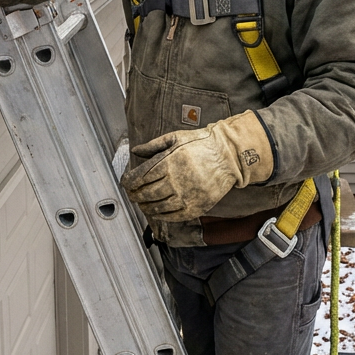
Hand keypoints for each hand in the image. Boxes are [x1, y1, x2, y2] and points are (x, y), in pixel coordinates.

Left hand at [120, 111, 273, 221]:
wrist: (228, 156)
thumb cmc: (202, 144)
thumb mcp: (175, 138)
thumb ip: (153, 146)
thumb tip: (135, 151)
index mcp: (168, 162)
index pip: (139, 178)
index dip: (128, 182)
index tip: (125, 182)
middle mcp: (176, 180)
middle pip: (145, 194)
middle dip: (134, 195)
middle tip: (131, 194)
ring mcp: (186, 196)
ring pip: (157, 207)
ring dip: (145, 207)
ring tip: (142, 204)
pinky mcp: (196, 207)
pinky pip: (173, 216)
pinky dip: (161, 216)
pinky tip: (157, 212)